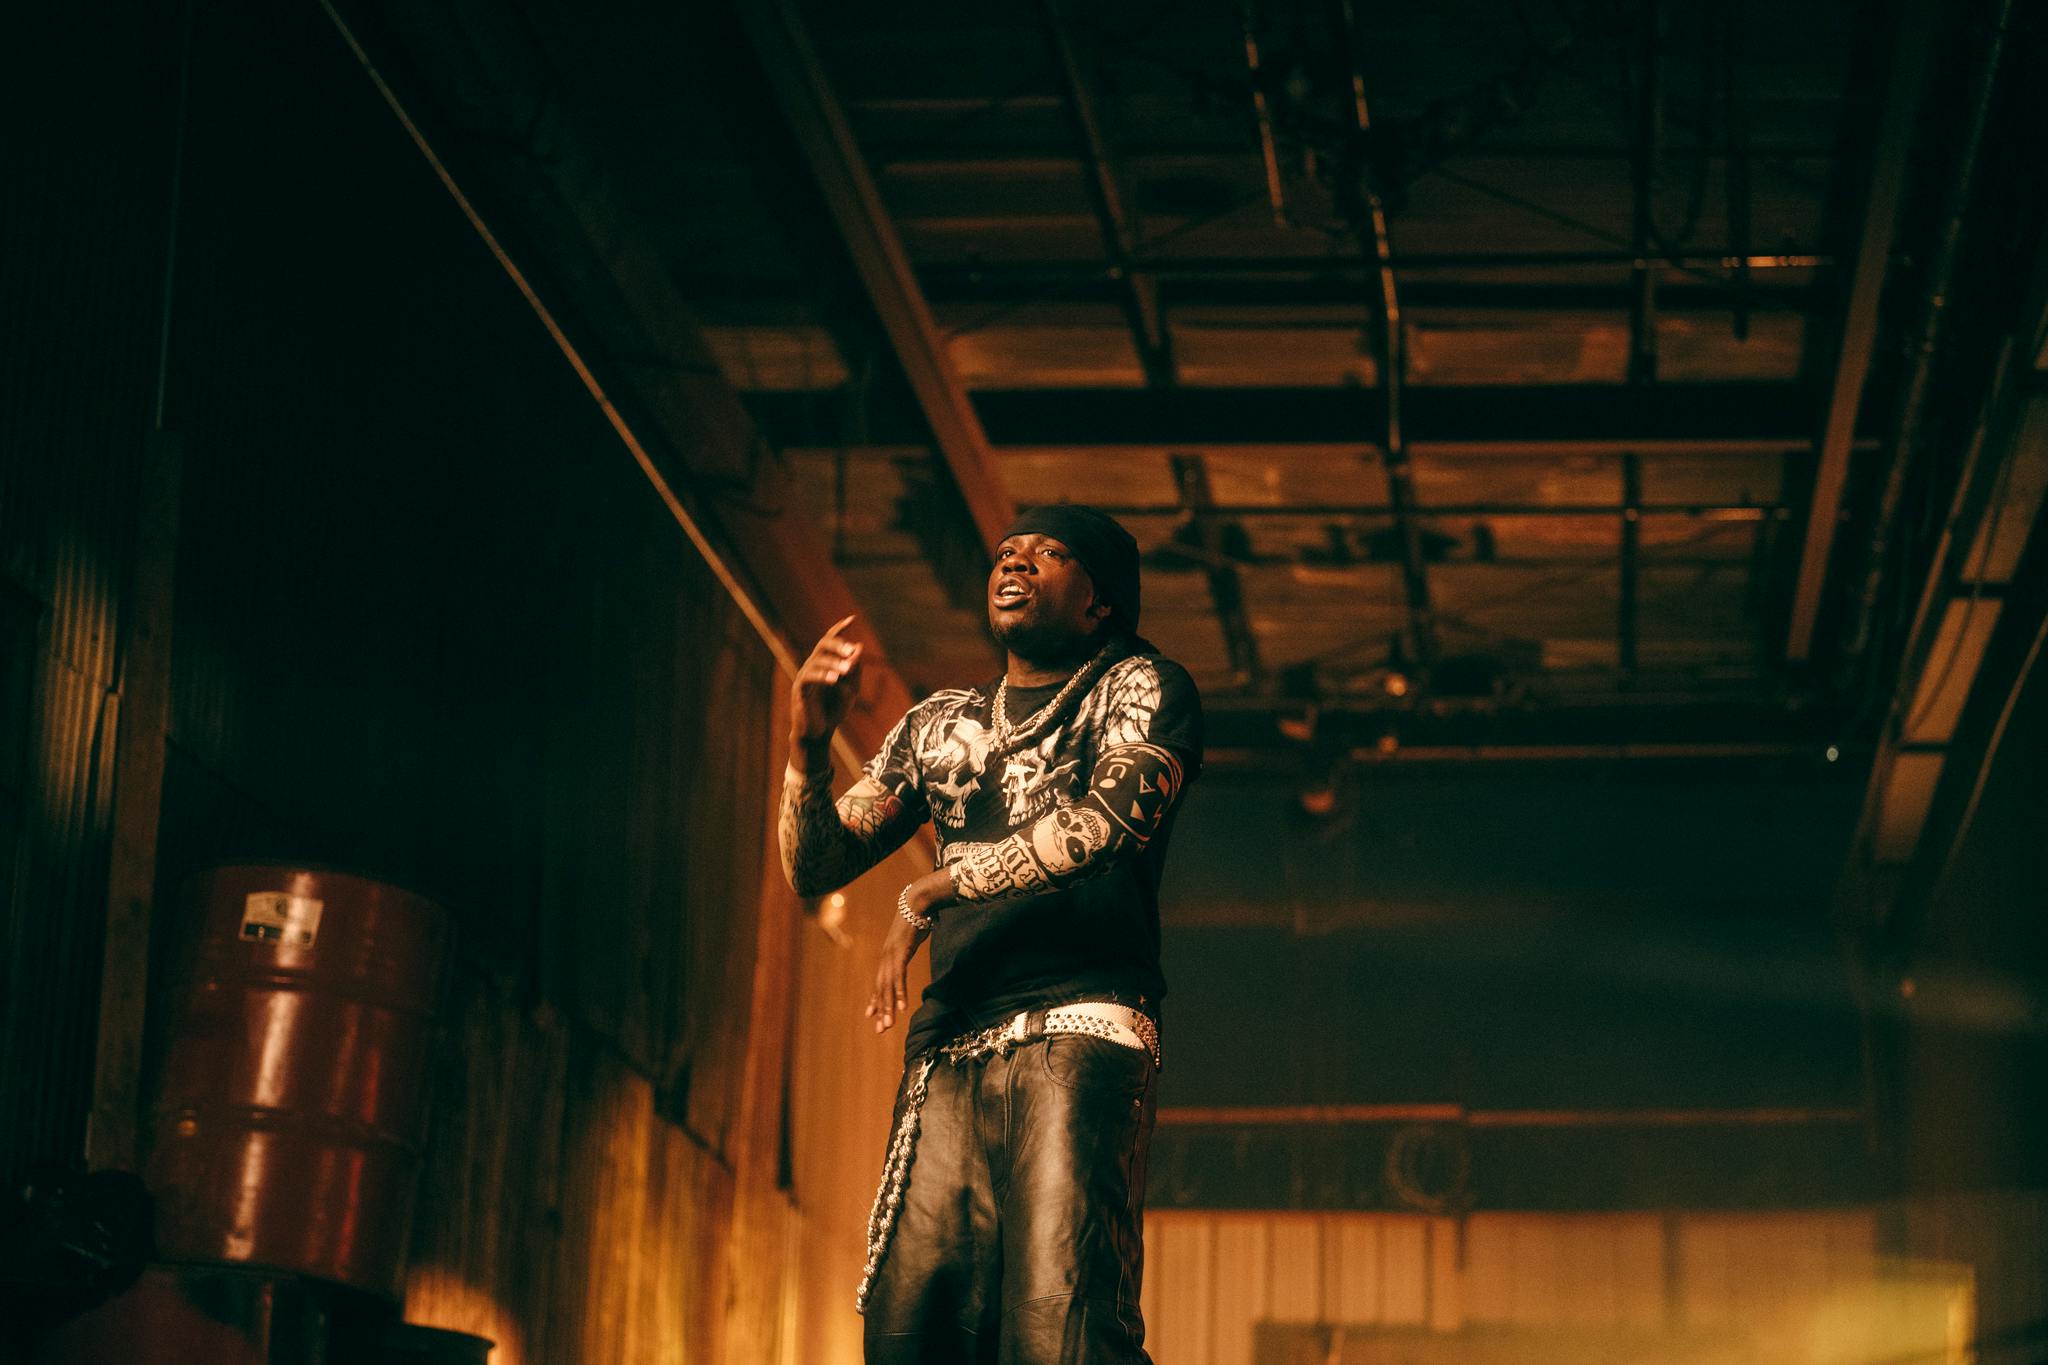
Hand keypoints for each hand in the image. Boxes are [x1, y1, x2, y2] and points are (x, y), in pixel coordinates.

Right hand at [791, 615, 863, 745]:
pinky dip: (822, 676)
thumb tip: (859, 647)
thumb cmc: (833, 711)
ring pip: (817, 660)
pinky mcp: (799, 690)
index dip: (839, 628)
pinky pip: (808, 677)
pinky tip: (835, 679)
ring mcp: (804, 677)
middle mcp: (813, 666)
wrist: (819, 734)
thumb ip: (854, 670)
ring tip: (847, 670)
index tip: (852, 619)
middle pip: (823, 645)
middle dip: (838, 645)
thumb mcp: (851, 689)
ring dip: (834, 663)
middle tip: (852, 651)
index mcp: (825, 664)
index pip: (830, 641)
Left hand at [864, 870, 951, 1032]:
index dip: (875, 1000)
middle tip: (881, 1029)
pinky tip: (902, 1007)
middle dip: (880, 1010)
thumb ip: (907, 947)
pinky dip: (899, 993)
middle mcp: (885, 957)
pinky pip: (898, 977)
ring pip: (887, 987)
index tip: (872, 1016)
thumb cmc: (915, 919)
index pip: (879, 983)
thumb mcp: (910, 938)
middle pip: (880, 989)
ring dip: (888, 1007)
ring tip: (889, 1024)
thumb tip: (910, 948)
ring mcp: (891, 955)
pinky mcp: (900, 952)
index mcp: (887, 956)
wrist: (917, 902)